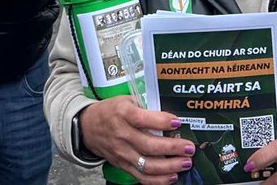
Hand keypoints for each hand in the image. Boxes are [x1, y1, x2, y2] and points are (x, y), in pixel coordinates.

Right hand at [78, 97, 192, 184]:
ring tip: (185, 163)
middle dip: (172, 148)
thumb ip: (145, 107)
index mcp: (122, 114)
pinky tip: (172, 176)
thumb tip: (169, 116)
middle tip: (189, 147)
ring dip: (169, 166)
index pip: (143, 119)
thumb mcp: (125, 100)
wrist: (88, 127)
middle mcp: (122, 135)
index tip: (177, 122)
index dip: (162, 122)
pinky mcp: (122, 165)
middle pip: (149, 145)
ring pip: (147, 165)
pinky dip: (158, 180)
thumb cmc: (111, 111)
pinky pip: (141, 177)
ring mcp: (122, 153)